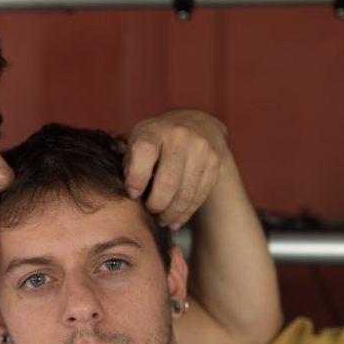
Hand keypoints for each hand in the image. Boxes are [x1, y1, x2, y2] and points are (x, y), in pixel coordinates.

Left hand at [124, 109, 228, 229]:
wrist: (198, 124)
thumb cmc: (159, 138)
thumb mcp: (139, 139)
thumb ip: (130, 162)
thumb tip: (128, 191)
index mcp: (155, 130)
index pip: (144, 152)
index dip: (137, 178)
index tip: (132, 194)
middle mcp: (180, 136)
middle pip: (168, 181)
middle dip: (156, 204)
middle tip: (150, 211)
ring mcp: (201, 149)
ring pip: (185, 193)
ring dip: (171, 213)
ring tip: (162, 220)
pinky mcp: (215, 163)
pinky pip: (199, 195)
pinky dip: (185, 212)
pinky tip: (175, 219)